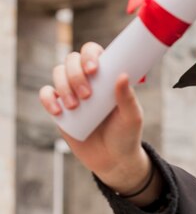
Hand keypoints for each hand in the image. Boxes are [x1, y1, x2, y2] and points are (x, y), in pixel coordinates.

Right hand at [38, 43, 156, 202]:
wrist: (113, 159)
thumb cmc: (126, 134)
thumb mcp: (132, 117)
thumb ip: (128, 98)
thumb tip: (122, 75)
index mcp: (107, 76)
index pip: (94, 53)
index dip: (90, 55)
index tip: (94, 69)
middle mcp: (88, 80)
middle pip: (71, 60)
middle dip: (75, 74)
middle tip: (87, 95)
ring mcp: (71, 92)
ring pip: (58, 73)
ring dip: (64, 86)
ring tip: (76, 106)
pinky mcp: (60, 108)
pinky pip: (46, 94)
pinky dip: (48, 99)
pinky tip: (59, 110)